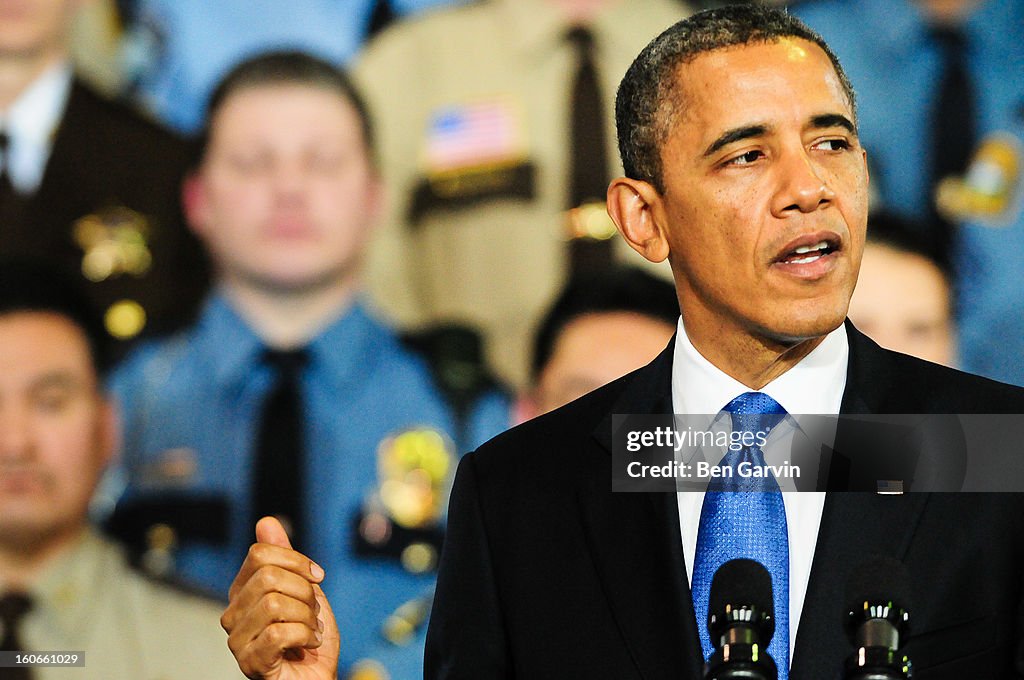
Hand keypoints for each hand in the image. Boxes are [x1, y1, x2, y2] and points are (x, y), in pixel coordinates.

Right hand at [222, 517, 339, 678]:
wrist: (316, 677)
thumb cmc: (309, 638)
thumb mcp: (305, 590)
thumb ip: (285, 558)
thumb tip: (266, 521)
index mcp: (243, 591)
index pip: (260, 554)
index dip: (296, 561)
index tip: (317, 576)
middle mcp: (232, 613)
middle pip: (268, 578)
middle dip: (304, 592)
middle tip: (313, 612)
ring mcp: (237, 640)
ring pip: (275, 605)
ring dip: (307, 618)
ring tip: (311, 630)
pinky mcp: (249, 662)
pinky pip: (278, 634)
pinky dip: (305, 636)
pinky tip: (309, 645)